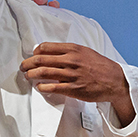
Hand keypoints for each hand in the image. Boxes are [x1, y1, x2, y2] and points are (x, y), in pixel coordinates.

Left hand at [20, 42, 135, 124]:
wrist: (114, 80)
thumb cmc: (99, 65)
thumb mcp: (84, 52)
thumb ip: (67, 51)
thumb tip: (48, 51)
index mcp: (73, 49)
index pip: (46, 47)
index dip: (35, 52)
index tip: (32, 56)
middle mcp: (71, 60)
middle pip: (41, 60)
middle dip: (28, 63)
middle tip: (23, 67)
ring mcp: (72, 75)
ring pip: (44, 73)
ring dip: (31, 75)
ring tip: (28, 76)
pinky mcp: (74, 89)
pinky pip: (53, 87)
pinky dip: (42, 87)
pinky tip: (39, 87)